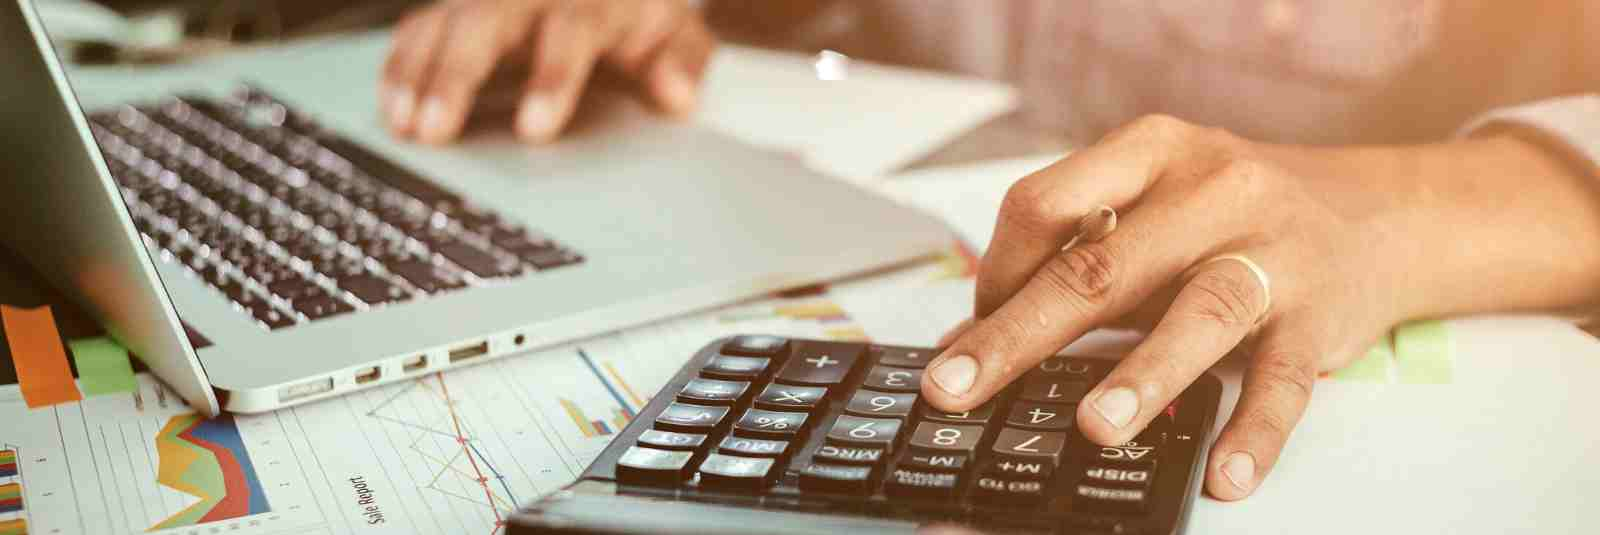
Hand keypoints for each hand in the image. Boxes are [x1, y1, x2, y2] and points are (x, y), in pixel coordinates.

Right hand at [381, 0, 713, 143]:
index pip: (571, 29)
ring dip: (420, 74)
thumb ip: (682, 63)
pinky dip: (403, 64)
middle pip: (488, 20)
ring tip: (404, 126)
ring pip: (447, 23)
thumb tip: (677, 96)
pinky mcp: (463, 7)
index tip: (535, 129)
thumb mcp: (677, 36)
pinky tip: (391, 105)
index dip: (551, 78)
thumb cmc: (643, 18)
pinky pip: (423, 27)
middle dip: (458, 76)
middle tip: (436, 129)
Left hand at [920, 115, 1599, 499]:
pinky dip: (1253, 431)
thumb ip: (1076, 260)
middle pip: (1101, 265)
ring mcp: (1273, 252)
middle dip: (1020, 333)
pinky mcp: (1323, 315)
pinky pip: (1285, 379)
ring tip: (1095, 426)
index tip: (970, 327)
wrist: (1379, 213)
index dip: (997, 268)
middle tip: (960, 387)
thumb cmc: (1234, 215)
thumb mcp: (1153, 210)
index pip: (1047, 202)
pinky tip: (1223, 473)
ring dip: (1144, 373)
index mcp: (1152, 152)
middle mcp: (1212, 191)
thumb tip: (975, 338)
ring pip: (1201, 312)